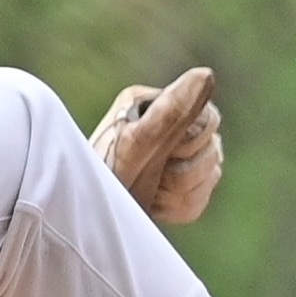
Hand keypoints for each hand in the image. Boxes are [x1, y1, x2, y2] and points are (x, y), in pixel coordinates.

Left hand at [92, 65, 225, 223]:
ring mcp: (170, 154)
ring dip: (180, 193)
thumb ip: (171, 113)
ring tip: (149, 194)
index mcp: (149, 103)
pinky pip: (199, 198)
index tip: (162, 155)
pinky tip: (154, 205)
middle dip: (184, 172)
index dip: (190, 144)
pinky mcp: (173, 184)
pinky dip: (179, 208)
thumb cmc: (103, 183)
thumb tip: (206, 73)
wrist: (83, 222)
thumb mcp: (135, 147)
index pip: (207, 116)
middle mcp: (163, 124)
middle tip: (152, 179)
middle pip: (212, 146)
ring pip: (209, 173)